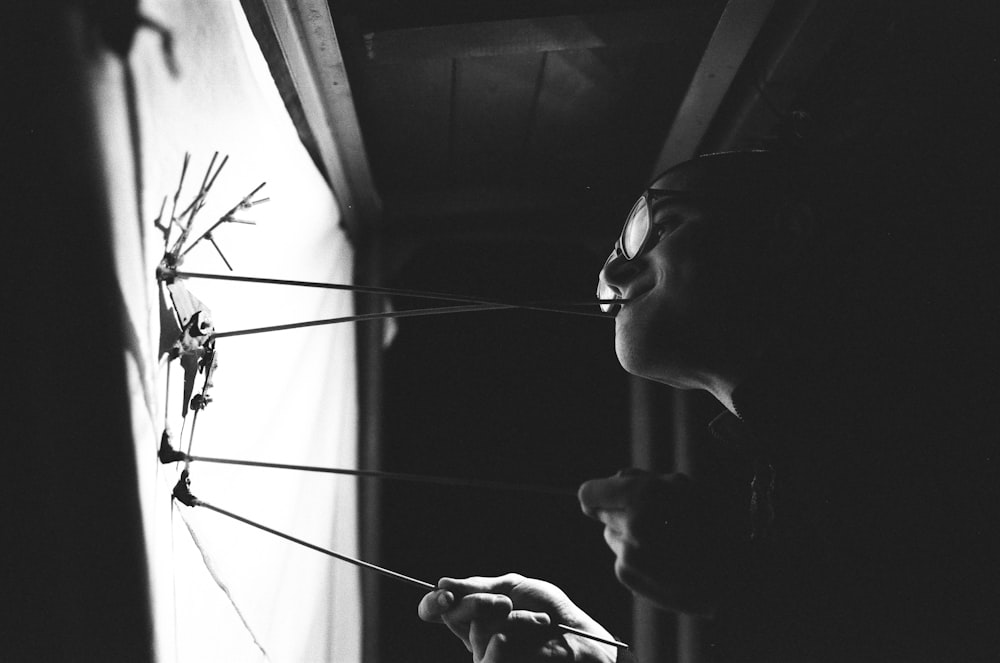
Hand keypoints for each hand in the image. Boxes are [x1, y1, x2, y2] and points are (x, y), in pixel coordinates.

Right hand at [418, 573, 616, 662]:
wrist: (580, 637)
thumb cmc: (552, 613)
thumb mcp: (514, 589)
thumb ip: (479, 588)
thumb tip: (442, 584)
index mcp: (476, 614)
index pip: (439, 610)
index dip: (433, 602)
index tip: (444, 593)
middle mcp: (476, 636)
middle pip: (454, 616)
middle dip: (479, 603)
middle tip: (506, 602)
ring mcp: (486, 655)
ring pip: (476, 632)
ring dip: (510, 619)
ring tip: (537, 621)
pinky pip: (490, 655)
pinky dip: (509, 637)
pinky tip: (522, 636)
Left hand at [579, 470, 747, 615]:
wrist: (737, 577)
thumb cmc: (716, 525)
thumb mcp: (686, 488)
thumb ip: (645, 481)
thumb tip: (616, 480)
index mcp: (643, 495)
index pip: (590, 493)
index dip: (599, 496)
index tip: (605, 501)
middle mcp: (630, 525)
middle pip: (604, 514)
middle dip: (622, 513)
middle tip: (657, 521)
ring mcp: (628, 554)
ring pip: (614, 536)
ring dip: (630, 537)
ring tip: (667, 544)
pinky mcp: (630, 576)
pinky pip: (623, 559)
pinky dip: (638, 560)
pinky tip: (666, 564)